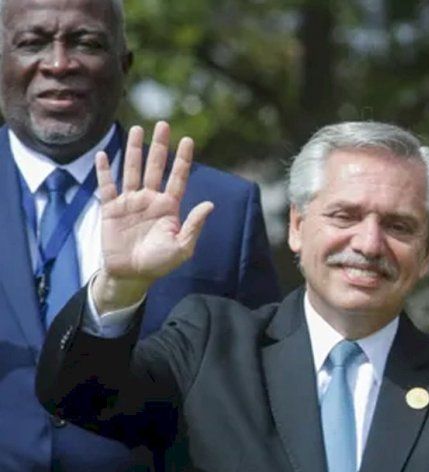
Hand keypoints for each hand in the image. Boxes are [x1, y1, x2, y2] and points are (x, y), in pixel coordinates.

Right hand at [98, 121, 212, 284]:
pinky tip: (103, 154)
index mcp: (169, 207)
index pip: (178, 177)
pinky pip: (107, 186)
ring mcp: (130, 202)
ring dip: (134, 150)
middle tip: (163, 124)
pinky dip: (104, 171)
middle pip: (155, 166)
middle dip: (160, 146)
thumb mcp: (182, 247)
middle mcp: (150, 199)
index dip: (183, 159)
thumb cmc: (160, 263)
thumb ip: (194, 225)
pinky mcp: (111, 209)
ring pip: (132, 170)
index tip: (188, 139)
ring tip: (138, 129)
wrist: (131, 275)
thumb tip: (210, 204)